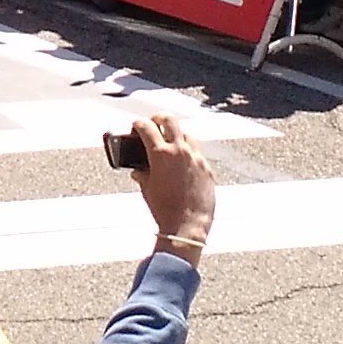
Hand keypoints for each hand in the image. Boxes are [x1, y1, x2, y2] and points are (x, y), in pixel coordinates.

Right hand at [124, 111, 216, 248]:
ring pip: (186, 133)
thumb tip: (138, 170)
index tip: (135, 127)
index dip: (138, 124)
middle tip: (153, 124)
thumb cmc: (164, 210)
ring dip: (176, 134)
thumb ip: (142, 174)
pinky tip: (182, 164)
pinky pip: (197, 152)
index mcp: (160, 154)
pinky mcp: (207, 168)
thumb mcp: (147, 189)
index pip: (146, 126)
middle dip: (158, 118)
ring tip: (170, 144)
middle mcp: (179, 151)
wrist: (187, 225)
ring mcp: (196, 158)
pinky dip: (188, 153)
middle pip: (169, 119)